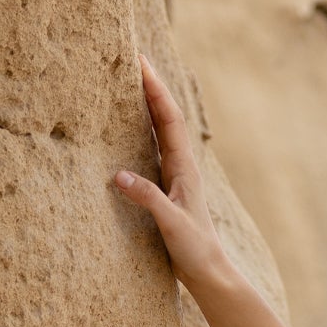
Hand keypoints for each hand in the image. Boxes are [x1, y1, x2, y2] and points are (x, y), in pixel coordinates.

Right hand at [112, 55, 230, 289]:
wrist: (208, 271)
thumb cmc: (194, 250)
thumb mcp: (171, 225)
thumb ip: (148, 199)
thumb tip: (117, 174)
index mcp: (184, 167)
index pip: (169, 118)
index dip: (155, 88)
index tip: (139, 60)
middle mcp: (181, 165)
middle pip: (165, 115)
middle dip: (149, 85)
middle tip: (130, 55)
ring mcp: (174, 173)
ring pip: (160, 128)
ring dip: (146, 102)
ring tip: (127, 76)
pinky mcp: (166, 185)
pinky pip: (152, 146)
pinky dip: (141, 126)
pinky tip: (127, 120)